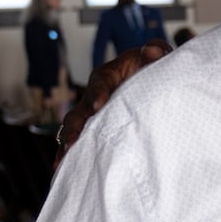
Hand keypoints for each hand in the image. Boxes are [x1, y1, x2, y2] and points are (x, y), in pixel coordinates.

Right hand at [56, 41, 169, 167]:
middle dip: (75, 127)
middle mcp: (94, 94)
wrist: (152, 82)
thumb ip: (156, 51)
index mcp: (107, 75)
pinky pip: (79, 141)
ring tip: (62, 162)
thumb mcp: (158, 54)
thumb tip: (150, 52)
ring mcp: (91, 114)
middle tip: (71, 142)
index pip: (100, 83)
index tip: (98, 106)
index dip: (98, 93)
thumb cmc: (152, 66)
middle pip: (80, 111)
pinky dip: (72, 154)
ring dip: (67, 144)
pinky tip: (64, 170)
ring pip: (74, 128)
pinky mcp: (94, 129)